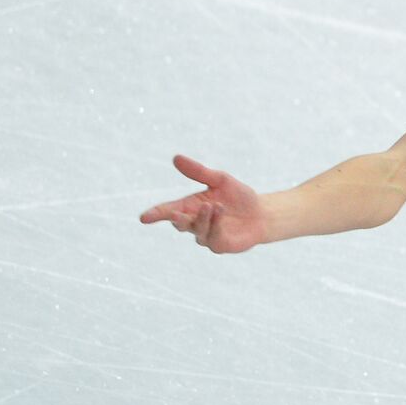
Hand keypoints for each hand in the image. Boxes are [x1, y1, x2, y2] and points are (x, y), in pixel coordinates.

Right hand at [140, 155, 267, 252]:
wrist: (261, 213)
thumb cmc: (238, 196)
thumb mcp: (220, 179)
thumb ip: (198, 172)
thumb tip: (176, 158)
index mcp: (189, 207)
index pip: (168, 211)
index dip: (156, 214)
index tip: (144, 218)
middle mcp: (194, 223)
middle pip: (179, 223)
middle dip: (177, 218)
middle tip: (176, 213)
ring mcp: (206, 236)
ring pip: (197, 230)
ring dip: (202, 218)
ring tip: (212, 205)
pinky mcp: (219, 245)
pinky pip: (213, 238)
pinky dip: (215, 225)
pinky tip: (219, 212)